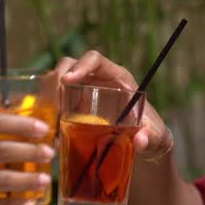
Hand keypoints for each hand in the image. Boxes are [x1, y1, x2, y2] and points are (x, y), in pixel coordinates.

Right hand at [56, 50, 173, 161]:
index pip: (95, 60)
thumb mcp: (155, 137)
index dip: (81, 65)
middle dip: (56, 80)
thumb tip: (140, 140)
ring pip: (57, 84)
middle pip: (69, 66)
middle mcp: (97, 80)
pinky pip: (55, 104)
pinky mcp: (75, 108)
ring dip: (49, 99)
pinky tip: (53, 136)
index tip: (68, 80)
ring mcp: (83, 92)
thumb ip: (151, 137)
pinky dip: (50, 116)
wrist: (143, 144)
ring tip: (51, 124)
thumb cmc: (151, 134)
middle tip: (54, 106)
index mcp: (117, 77)